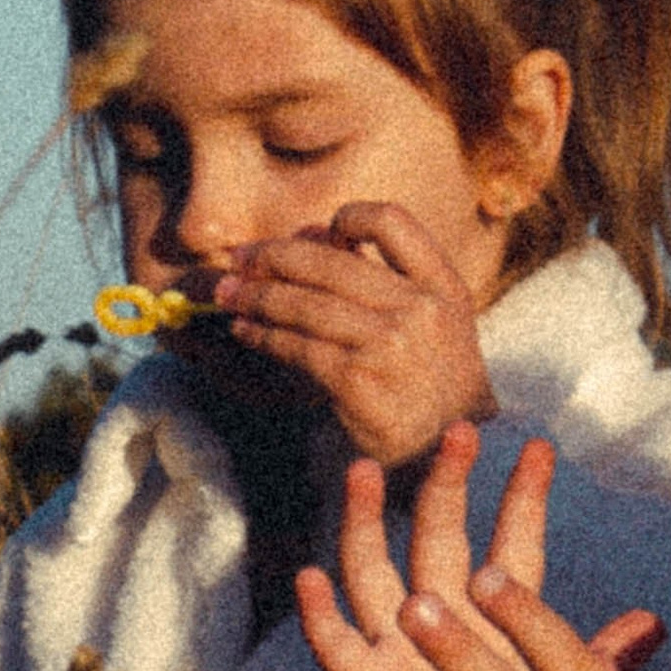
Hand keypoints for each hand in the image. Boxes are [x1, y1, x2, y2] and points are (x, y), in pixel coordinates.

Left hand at [208, 204, 496, 465]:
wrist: (443, 453)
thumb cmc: (428, 384)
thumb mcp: (431, 326)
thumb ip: (383, 283)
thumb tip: (311, 237)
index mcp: (442, 286)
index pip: (394, 223)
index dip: (350, 217)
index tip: (315, 232)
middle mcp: (420, 309)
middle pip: (332, 263)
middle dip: (275, 258)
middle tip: (239, 259)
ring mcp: (391, 344)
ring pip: (307, 305)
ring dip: (258, 297)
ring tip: (227, 295)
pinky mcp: (358, 381)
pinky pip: (299, 347)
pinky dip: (265, 336)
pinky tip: (246, 332)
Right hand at [296, 432, 663, 670]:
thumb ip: (599, 662)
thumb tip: (657, 625)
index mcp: (494, 621)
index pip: (511, 545)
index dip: (524, 499)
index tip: (541, 449)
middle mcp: (442, 621)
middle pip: (437, 537)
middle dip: (445, 485)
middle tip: (458, 434)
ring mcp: (399, 649)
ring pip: (373, 572)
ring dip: (365, 522)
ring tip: (363, 473)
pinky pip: (335, 647)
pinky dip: (320, 615)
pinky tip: (310, 579)